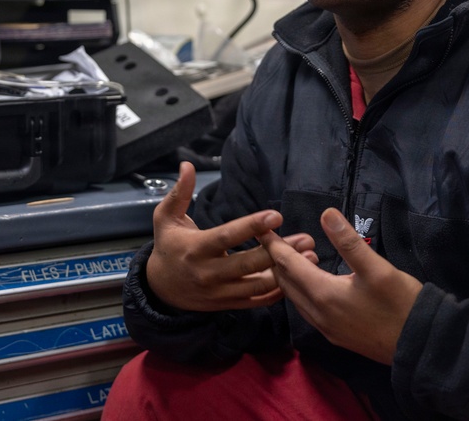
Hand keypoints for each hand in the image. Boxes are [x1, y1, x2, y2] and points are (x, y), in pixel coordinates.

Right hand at [146, 162, 316, 311]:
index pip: (227, 236)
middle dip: (279, 251)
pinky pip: (257, 301)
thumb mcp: (165, 218)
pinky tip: (296, 278)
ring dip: (286, 272)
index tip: (276, 216)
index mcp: (196, 248)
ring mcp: (219, 292)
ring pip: (257, 285)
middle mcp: (208, 273)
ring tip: (309, 257)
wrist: (159, 288)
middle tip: (306, 239)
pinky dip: (277, 292)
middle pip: (249, 264)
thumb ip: (179, 193)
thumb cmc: (168, 246)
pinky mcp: (227, 304)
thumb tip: (186, 164)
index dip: (252, 227)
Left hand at [258, 208, 421, 364]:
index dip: (274, 245)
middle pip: (286, 282)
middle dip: (280, 258)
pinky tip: (313, 282)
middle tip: (281, 238)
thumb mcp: (377, 268)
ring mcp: (325, 327)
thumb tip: (326, 214)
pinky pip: (306, 309)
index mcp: (323, 294)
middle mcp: (317, 313)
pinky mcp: (336, 335)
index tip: (261, 229)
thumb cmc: (401, 304)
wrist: (421, 345)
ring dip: (291, 276)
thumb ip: (348, 241)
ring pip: (295, 297)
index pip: (287, 264)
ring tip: (299, 255)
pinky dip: (302, 291)